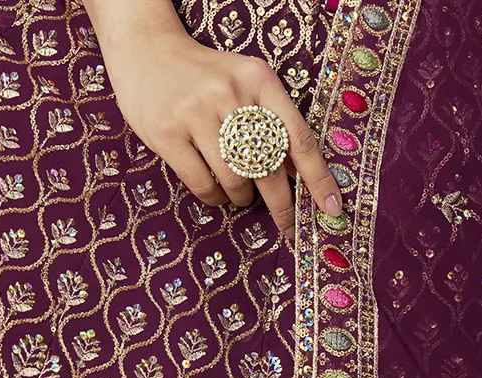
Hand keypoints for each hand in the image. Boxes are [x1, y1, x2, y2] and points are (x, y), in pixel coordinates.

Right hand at [85, 0, 342, 233]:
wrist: (148, 50)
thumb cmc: (206, 77)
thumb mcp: (246, 84)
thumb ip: (271, 122)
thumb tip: (297, 176)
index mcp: (260, 80)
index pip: (299, 138)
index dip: (318, 179)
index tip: (333, 209)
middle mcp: (231, 94)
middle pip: (269, 167)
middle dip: (282, 204)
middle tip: (286, 223)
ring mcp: (196, 113)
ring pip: (236, 180)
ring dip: (242, 198)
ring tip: (240, 195)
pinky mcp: (167, 133)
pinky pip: (204, 185)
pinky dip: (216, 198)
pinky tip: (217, 193)